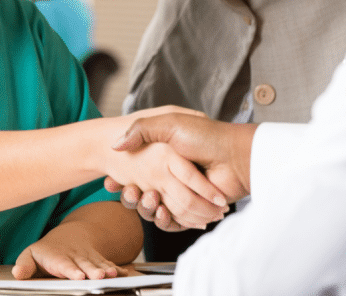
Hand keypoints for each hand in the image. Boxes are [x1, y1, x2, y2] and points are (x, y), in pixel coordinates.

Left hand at [12, 220, 128, 279]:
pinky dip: (118, 270)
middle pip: (85, 265)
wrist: (69, 236)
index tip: (78, 276)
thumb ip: (25, 265)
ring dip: (107, 269)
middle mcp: (76, 257)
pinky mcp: (99, 261)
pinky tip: (124, 275)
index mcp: (59, 257)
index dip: (72, 270)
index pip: (65, 265)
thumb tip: (17, 274)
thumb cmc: (47, 251)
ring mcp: (89, 259)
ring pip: (99, 264)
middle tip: (99, 277)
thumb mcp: (32, 255)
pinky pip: (109, 264)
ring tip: (113, 275)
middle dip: (93, 271)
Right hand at [106, 113, 256, 228]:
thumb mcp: (169, 123)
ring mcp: (182, 192)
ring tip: (145, 198)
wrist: (235, 156)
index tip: (111, 179)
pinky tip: (160, 210)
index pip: (135, 169)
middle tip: (128, 190)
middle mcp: (171, 174)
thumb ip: (141, 130)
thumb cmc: (205, 136)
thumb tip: (115, 146)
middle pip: (141, 191)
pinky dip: (165, 219)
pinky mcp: (192, 210)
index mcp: (163, 155)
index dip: (121, 177)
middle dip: (131, 194)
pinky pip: (173, 220)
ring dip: (146, 207)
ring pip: (154, 208)